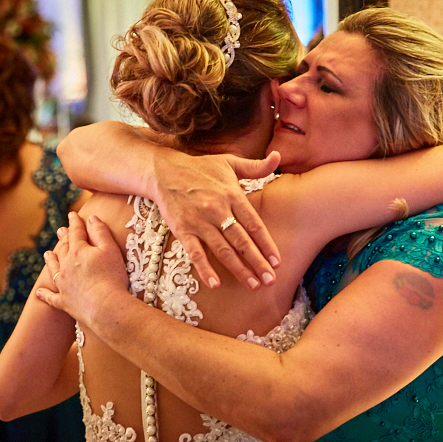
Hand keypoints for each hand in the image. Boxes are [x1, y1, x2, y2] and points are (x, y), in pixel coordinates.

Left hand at [37, 213, 128, 327]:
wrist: (104, 307)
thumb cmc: (112, 276)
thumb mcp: (110, 249)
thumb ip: (100, 232)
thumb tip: (91, 218)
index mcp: (78, 251)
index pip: (76, 232)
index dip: (75, 222)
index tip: (73, 214)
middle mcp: (66, 266)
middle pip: (63, 248)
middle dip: (63, 238)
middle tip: (60, 231)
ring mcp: (63, 284)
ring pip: (53, 269)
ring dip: (50, 261)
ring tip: (47, 254)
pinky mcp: (64, 301)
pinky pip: (51, 297)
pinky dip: (44, 294)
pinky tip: (39, 292)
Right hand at [152, 150, 281, 289]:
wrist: (164, 171)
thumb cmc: (201, 168)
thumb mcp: (230, 162)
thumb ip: (256, 166)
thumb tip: (278, 156)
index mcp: (232, 195)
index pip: (254, 224)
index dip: (266, 244)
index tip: (277, 261)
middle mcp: (217, 210)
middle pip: (241, 241)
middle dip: (257, 262)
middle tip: (270, 280)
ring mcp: (199, 221)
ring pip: (222, 250)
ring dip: (238, 269)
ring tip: (253, 285)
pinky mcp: (182, 230)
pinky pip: (195, 252)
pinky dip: (204, 268)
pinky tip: (215, 284)